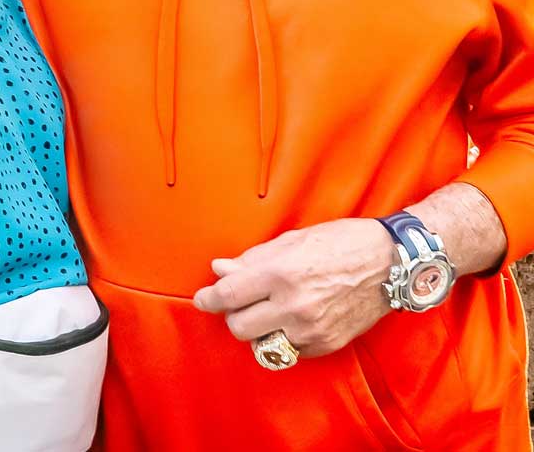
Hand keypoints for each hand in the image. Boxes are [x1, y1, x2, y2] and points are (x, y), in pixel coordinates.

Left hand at [193, 218, 396, 357]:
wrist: (389, 263)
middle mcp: (294, 305)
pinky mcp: (326, 345)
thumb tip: (220, 269)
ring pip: (262, 344)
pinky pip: (289, 351)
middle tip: (240, 301)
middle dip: (233, 314)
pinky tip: (292, 318)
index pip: (230, 294)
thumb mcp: (293, 240)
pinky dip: (284, 337)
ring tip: (268, 309)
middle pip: (239, 327)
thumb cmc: (340, 241)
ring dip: (257, 329)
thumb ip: (253, 259)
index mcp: (282, 273)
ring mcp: (311, 330)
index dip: (209, 298)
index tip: (202, 298)